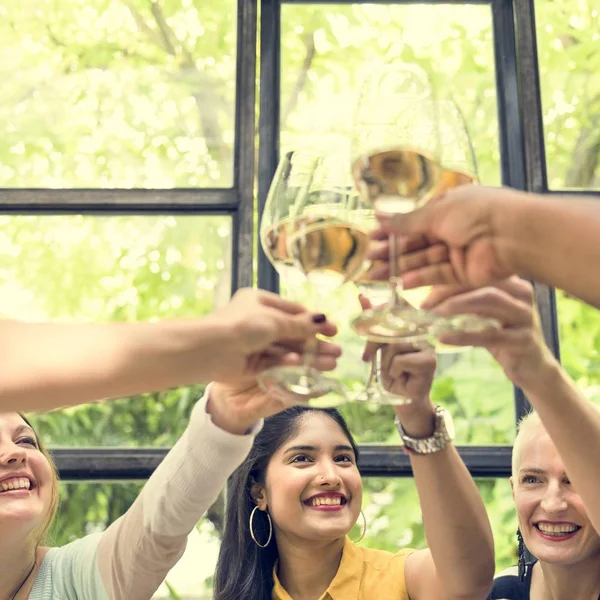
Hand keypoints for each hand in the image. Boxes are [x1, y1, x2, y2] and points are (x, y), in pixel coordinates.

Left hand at [207, 288, 340, 433]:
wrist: (211, 349)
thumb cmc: (242, 325)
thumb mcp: (275, 321)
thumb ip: (300, 324)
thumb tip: (323, 318)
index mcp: (259, 302)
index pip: (293, 311)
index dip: (313, 320)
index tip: (333, 330)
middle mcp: (257, 321)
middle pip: (292, 332)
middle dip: (315, 342)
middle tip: (337, 351)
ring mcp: (254, 343)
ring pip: (287, 349)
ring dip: (308, 356)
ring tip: (331, 364)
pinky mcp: (251, 363)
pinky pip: (275, 362)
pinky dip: (289, 363)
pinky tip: (304, 365)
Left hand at [359, 295, 436, 435]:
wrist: (401, 397)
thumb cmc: (391, 369)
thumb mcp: (378, 344)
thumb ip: (373, 320)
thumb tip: (362, 296)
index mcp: (413, 323)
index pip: (401, 304)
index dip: (383, 309)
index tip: (368, 323)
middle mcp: (423, 330)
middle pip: (393, 324)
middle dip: (374, 341)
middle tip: (367, 356)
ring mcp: (429, 345)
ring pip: (395, 344)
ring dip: (385, 361)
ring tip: (390, 370)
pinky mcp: (429, 361)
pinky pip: (400, 360)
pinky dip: (393, 370)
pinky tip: (400, 376)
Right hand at [366, 186, 526, 289]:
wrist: (512, 235)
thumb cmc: (476, 213)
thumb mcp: (436, 212)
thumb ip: (407, 221)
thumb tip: (380, 217)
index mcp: (446, 209)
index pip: (413, 222)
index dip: (392, 231)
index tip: (372, 239)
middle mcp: (451, 230)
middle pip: (415, 244)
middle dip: (391, 252)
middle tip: (369, 260)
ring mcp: (456, 253)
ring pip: (422, 261)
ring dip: (399, 268)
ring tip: (374, 275)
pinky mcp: (463, 274)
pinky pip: (437, 276)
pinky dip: (420, 279)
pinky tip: (400, 283)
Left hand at [421, 277, 556, 388]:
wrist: (532, 367)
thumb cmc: (502, 336)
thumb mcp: (483, 314)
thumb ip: (464, 301)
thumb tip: (427, 296)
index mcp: (511, 281)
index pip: (475, 271)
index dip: (446, 277)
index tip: (420, 288)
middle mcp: (522, 293)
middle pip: (481, 281)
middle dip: (449, 290)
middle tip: (424, 304)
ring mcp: (526, 315)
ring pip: (488, 300)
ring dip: (456, 307)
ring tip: (433, 316)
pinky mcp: (525, 340)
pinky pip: (490, 334)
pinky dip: (464, 336)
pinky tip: (444, 338)